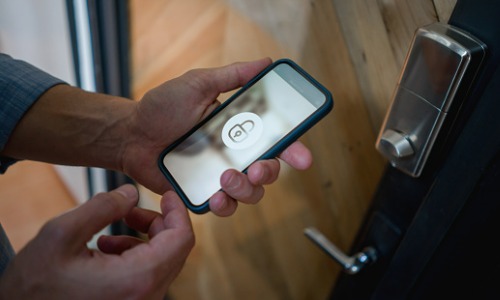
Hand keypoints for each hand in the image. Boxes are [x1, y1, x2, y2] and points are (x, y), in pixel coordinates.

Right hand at [0, 185, 193, 299]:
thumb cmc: (33, 286)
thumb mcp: (61, 234)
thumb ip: (103, 207)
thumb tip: (132, 193)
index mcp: (135, 279)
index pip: (181, 240)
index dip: (178, 211)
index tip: (168, 195)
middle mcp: (145, 297)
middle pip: (175, 250)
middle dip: (157, 223)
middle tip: (131, 211)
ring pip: (162, 263)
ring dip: (143, 240)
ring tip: (111, 232)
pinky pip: (147, 277)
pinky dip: (135, 257)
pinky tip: (106, 250)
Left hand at [121, 58, 312, 215]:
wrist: (131, 134)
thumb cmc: (162, 107)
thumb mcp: (198, 84)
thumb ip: (232, 76)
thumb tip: (266, 62)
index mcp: (239, 128)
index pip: (275, 140)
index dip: (293, 149)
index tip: (303, 158)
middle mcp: (234, 153)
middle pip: (268, 171)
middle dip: (269, 173)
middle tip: (255, 169)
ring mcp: (219, 175)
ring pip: (251, 193)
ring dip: (246, 190)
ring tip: (225, 178)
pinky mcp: (202, 192)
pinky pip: (224, 206)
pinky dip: (224, 206)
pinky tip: (214, 197)